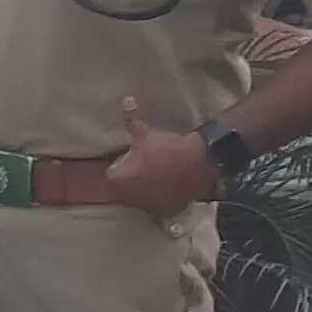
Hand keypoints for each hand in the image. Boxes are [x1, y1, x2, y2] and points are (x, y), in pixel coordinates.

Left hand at [104, 96, 220, 215]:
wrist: (199, 162)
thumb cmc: (166, 148)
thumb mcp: (145, 133)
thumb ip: (131, 119)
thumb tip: (126, 99)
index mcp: (117, 180)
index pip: (112, 173)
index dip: (124, 164)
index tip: (136, 156)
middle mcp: (128, 198)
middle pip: (124, 188)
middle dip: (132, 178)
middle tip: (149, 164)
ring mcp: (147, 207)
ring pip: (140, 197)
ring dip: (146, 188)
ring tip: (161, 173)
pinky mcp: (165, 212)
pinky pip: (158, 206)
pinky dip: (162, 198)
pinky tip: (170, 186)